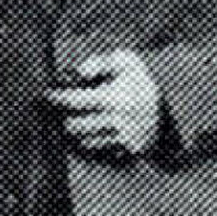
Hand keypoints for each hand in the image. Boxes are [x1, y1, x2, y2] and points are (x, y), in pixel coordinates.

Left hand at [46, 50, 161, 160]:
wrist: (172, 108)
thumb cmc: (141, 81)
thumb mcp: (127, 62)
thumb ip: (100, 63)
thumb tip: (78, 72)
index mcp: (116, 99)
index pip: (74, 101)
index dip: (55, 98)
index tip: (44, 95)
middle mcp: (119, 123)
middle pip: (74, 125)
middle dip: (62, 117)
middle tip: (53, 110)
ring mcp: (123, 140)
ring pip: (82, 141)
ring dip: (72, 133)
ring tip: (68, 121)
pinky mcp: (127, 153)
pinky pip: (97, 153)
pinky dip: (87, 145)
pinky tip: (84, 134)